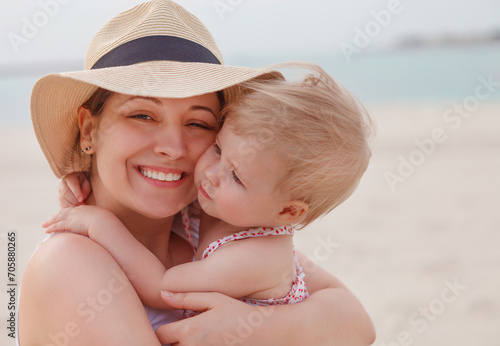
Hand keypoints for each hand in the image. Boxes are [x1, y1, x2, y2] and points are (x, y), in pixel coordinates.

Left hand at [43, 205, 111, 236]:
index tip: (60, 216)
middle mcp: (76, 211)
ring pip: (58, 219)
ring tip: (44, 224)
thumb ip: (98, 221)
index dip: (65, 213)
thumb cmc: (105, 222)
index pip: (71, 210)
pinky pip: (58, 226)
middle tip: (48, 220)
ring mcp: (73, 217)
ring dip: (50, 222)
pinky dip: (51, 227)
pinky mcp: (70, 224)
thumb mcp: (101, 219)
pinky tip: (47, 230)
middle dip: (54, 216)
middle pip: (62, 213)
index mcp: (84, 209)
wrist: (104, 222)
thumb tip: (100, 225)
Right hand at [59, 172, 91, 207]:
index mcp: (69, 178)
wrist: (78, 183)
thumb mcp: (87, 182)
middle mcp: (62, 185)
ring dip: (71, 205)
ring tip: (79, 209)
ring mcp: (60, 192)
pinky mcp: (60, 199)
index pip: (73, 185)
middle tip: (82, 205)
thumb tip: (83, 198)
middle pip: (66, 193)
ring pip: (62, 200)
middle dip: (74, 200)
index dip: (77, 193)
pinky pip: (62, 205)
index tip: (82, 199)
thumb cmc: (84, 182)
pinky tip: (74, 211)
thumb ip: (86, 188)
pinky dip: (68, 209)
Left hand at [156, 291, 274, 345]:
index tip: (173, 325)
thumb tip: (162, 293)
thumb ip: (186, 297)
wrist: (262, 332)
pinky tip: (206, 343)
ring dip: (183, 345)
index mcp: (190, 330)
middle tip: (184, 333)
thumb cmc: (237, 312)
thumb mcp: (214, 299)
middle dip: (173, 340)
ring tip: (197, 338)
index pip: (160, 334)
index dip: (164, 329)